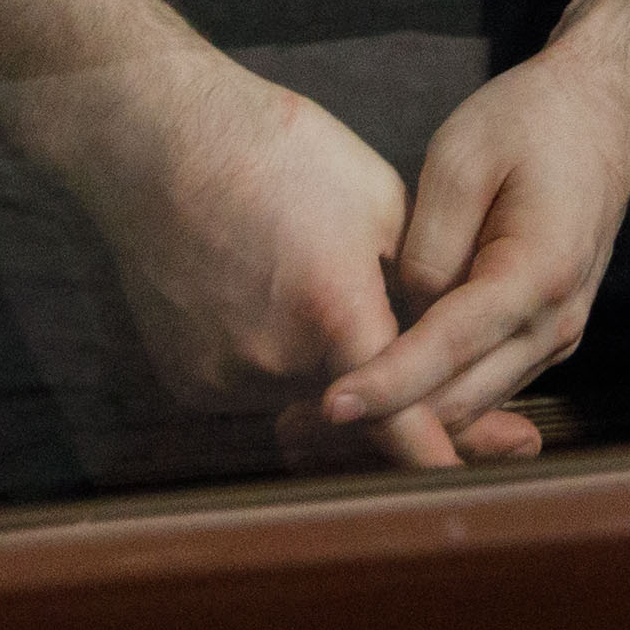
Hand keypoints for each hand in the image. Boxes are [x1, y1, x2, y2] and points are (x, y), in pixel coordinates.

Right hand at [26, 51, 462, 461]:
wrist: (158, 141)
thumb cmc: (280, 153)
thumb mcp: (380, 204)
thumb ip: (414, 288)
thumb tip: (440, 337)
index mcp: (334, 311)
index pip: (399, 416)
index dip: (440, 458)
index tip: (471, 487)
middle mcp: (275, 361)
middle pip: (355, 410)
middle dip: (391, 397)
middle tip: (433, 382)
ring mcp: (224, 380)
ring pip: (304, 401)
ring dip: (328, 372)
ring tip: (308, 283)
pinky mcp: (188, 383)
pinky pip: (255, 391)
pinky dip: (277, 362)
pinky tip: (268, 297)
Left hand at [334, 34, 629, 459]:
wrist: (602, 115)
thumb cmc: (531, 124)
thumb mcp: (463, 158)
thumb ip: (429, 246)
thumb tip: (401, 315)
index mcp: (538, 272)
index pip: (451, 346)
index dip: (388, 382)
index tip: (331, 405)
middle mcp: (557, 323)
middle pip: (462, 398)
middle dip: (388, 419)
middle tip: (301, 419)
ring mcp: (557, 339)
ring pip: (473, 406)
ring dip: (409, 418)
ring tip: (325, 414)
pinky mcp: (544, 341)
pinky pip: (484, 386)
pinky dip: (435, 398)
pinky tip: (380, 388)